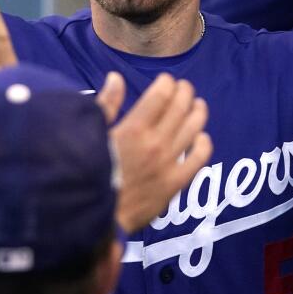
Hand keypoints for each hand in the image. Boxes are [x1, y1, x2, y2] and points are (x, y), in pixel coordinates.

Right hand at [98, 72, 212, 232]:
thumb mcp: (92, 135)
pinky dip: (204, 143)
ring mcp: (167, 164)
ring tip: (198, 104)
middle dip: (184, 91)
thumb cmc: (88, 172)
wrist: (94, 215)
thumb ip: (106, 104)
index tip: (165, 80)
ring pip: (194, 128)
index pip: (160, 95)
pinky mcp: (175, 184)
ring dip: (198, 111)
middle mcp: (155, 143)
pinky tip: (201, 137)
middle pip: (180, 107)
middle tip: (183, 88)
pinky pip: (199, 158)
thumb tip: (116, 78)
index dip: (166, 82)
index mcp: (133, 128)